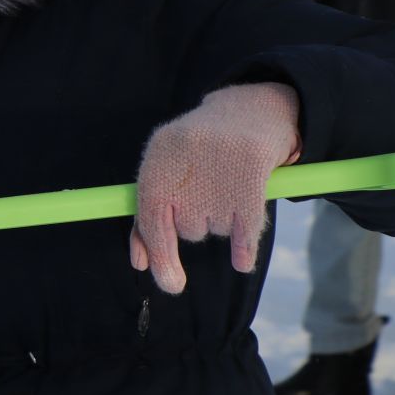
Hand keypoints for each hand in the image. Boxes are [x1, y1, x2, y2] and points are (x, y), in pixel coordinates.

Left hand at [129, 83, 301, 294]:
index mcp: (156, 160)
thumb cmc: (196, 151)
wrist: (248, 111)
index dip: (157, 254)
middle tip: (205, 190)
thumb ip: (148, 216)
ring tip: (225, 182)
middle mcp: (186, 166)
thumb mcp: (164, 170)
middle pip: (188, 231)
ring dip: (223, 219)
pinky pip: (246, 232)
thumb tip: (142, 264)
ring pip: (216, 230)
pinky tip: (241, 261)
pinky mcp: (252, 177)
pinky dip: (244, 250)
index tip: (170, 284)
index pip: (150, 219)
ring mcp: (220, 171)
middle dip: (197, 223)